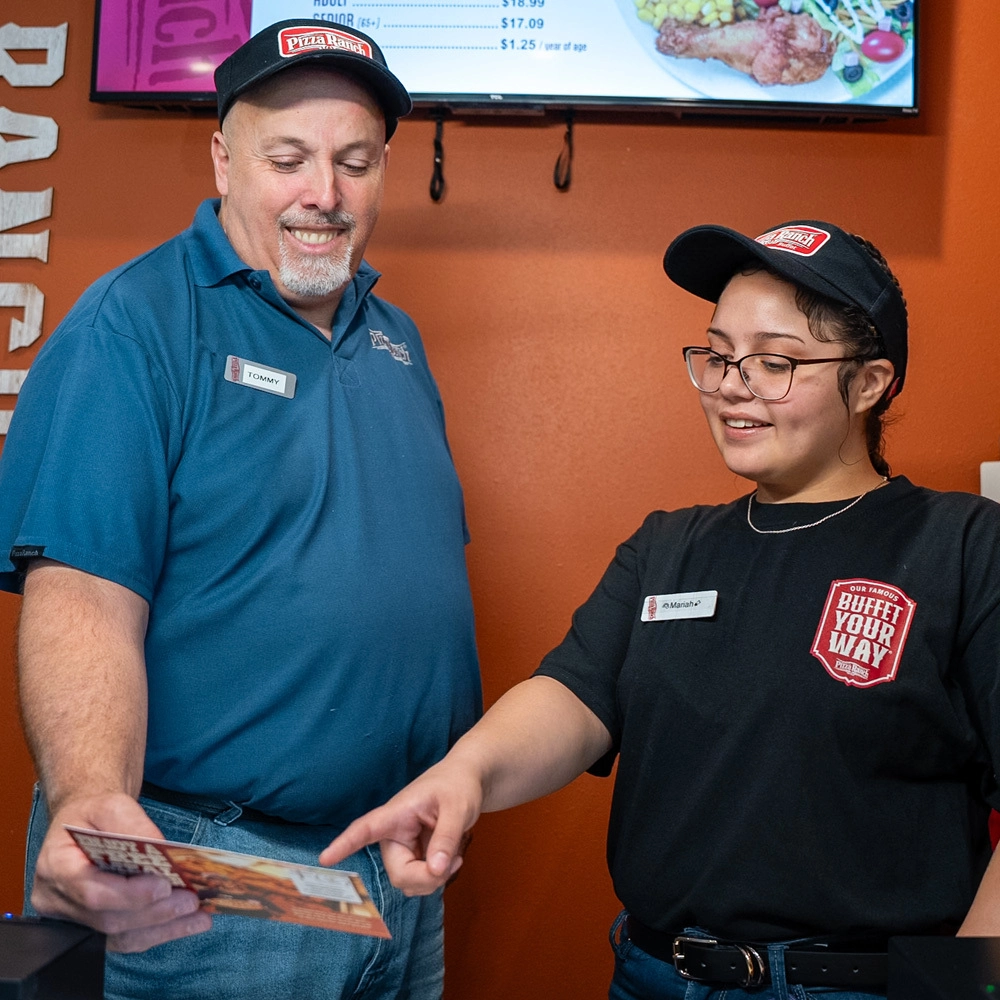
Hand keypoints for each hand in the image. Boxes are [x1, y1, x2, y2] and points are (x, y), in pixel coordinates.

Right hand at [32, 793, 211, 951]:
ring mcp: (73, 919)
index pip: (91, 892)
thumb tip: (160, 847)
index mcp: (55, 867)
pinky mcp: (92, 927)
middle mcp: (58, 900)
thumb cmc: (93, 813)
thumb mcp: (111, 804)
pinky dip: (158, 932)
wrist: (84, 823)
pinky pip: (125, 938)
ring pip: (119, 935)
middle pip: (108, 918)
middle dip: (154, 912)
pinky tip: (187, 922)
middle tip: (190, 901)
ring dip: (163, 927)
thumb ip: (132, 824)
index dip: (128, 894)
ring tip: (198, 915)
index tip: (163, 886)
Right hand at [320, 760, 482, 895]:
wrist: (466, 782)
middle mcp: (394, 834)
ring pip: (409, 883)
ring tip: (454, 857)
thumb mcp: (458, 808)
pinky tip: (450, 862)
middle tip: (454, 863)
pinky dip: (436, 878)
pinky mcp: (414, 858)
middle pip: (399, 873)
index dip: (345, 844)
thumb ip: (446, 838)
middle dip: (426, 878)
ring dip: (433, 880)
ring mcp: (403, 848)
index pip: (365, 829)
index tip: (325, 858)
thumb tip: (436, 870)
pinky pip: (419, 882)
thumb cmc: (457, 786)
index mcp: (396, 814)